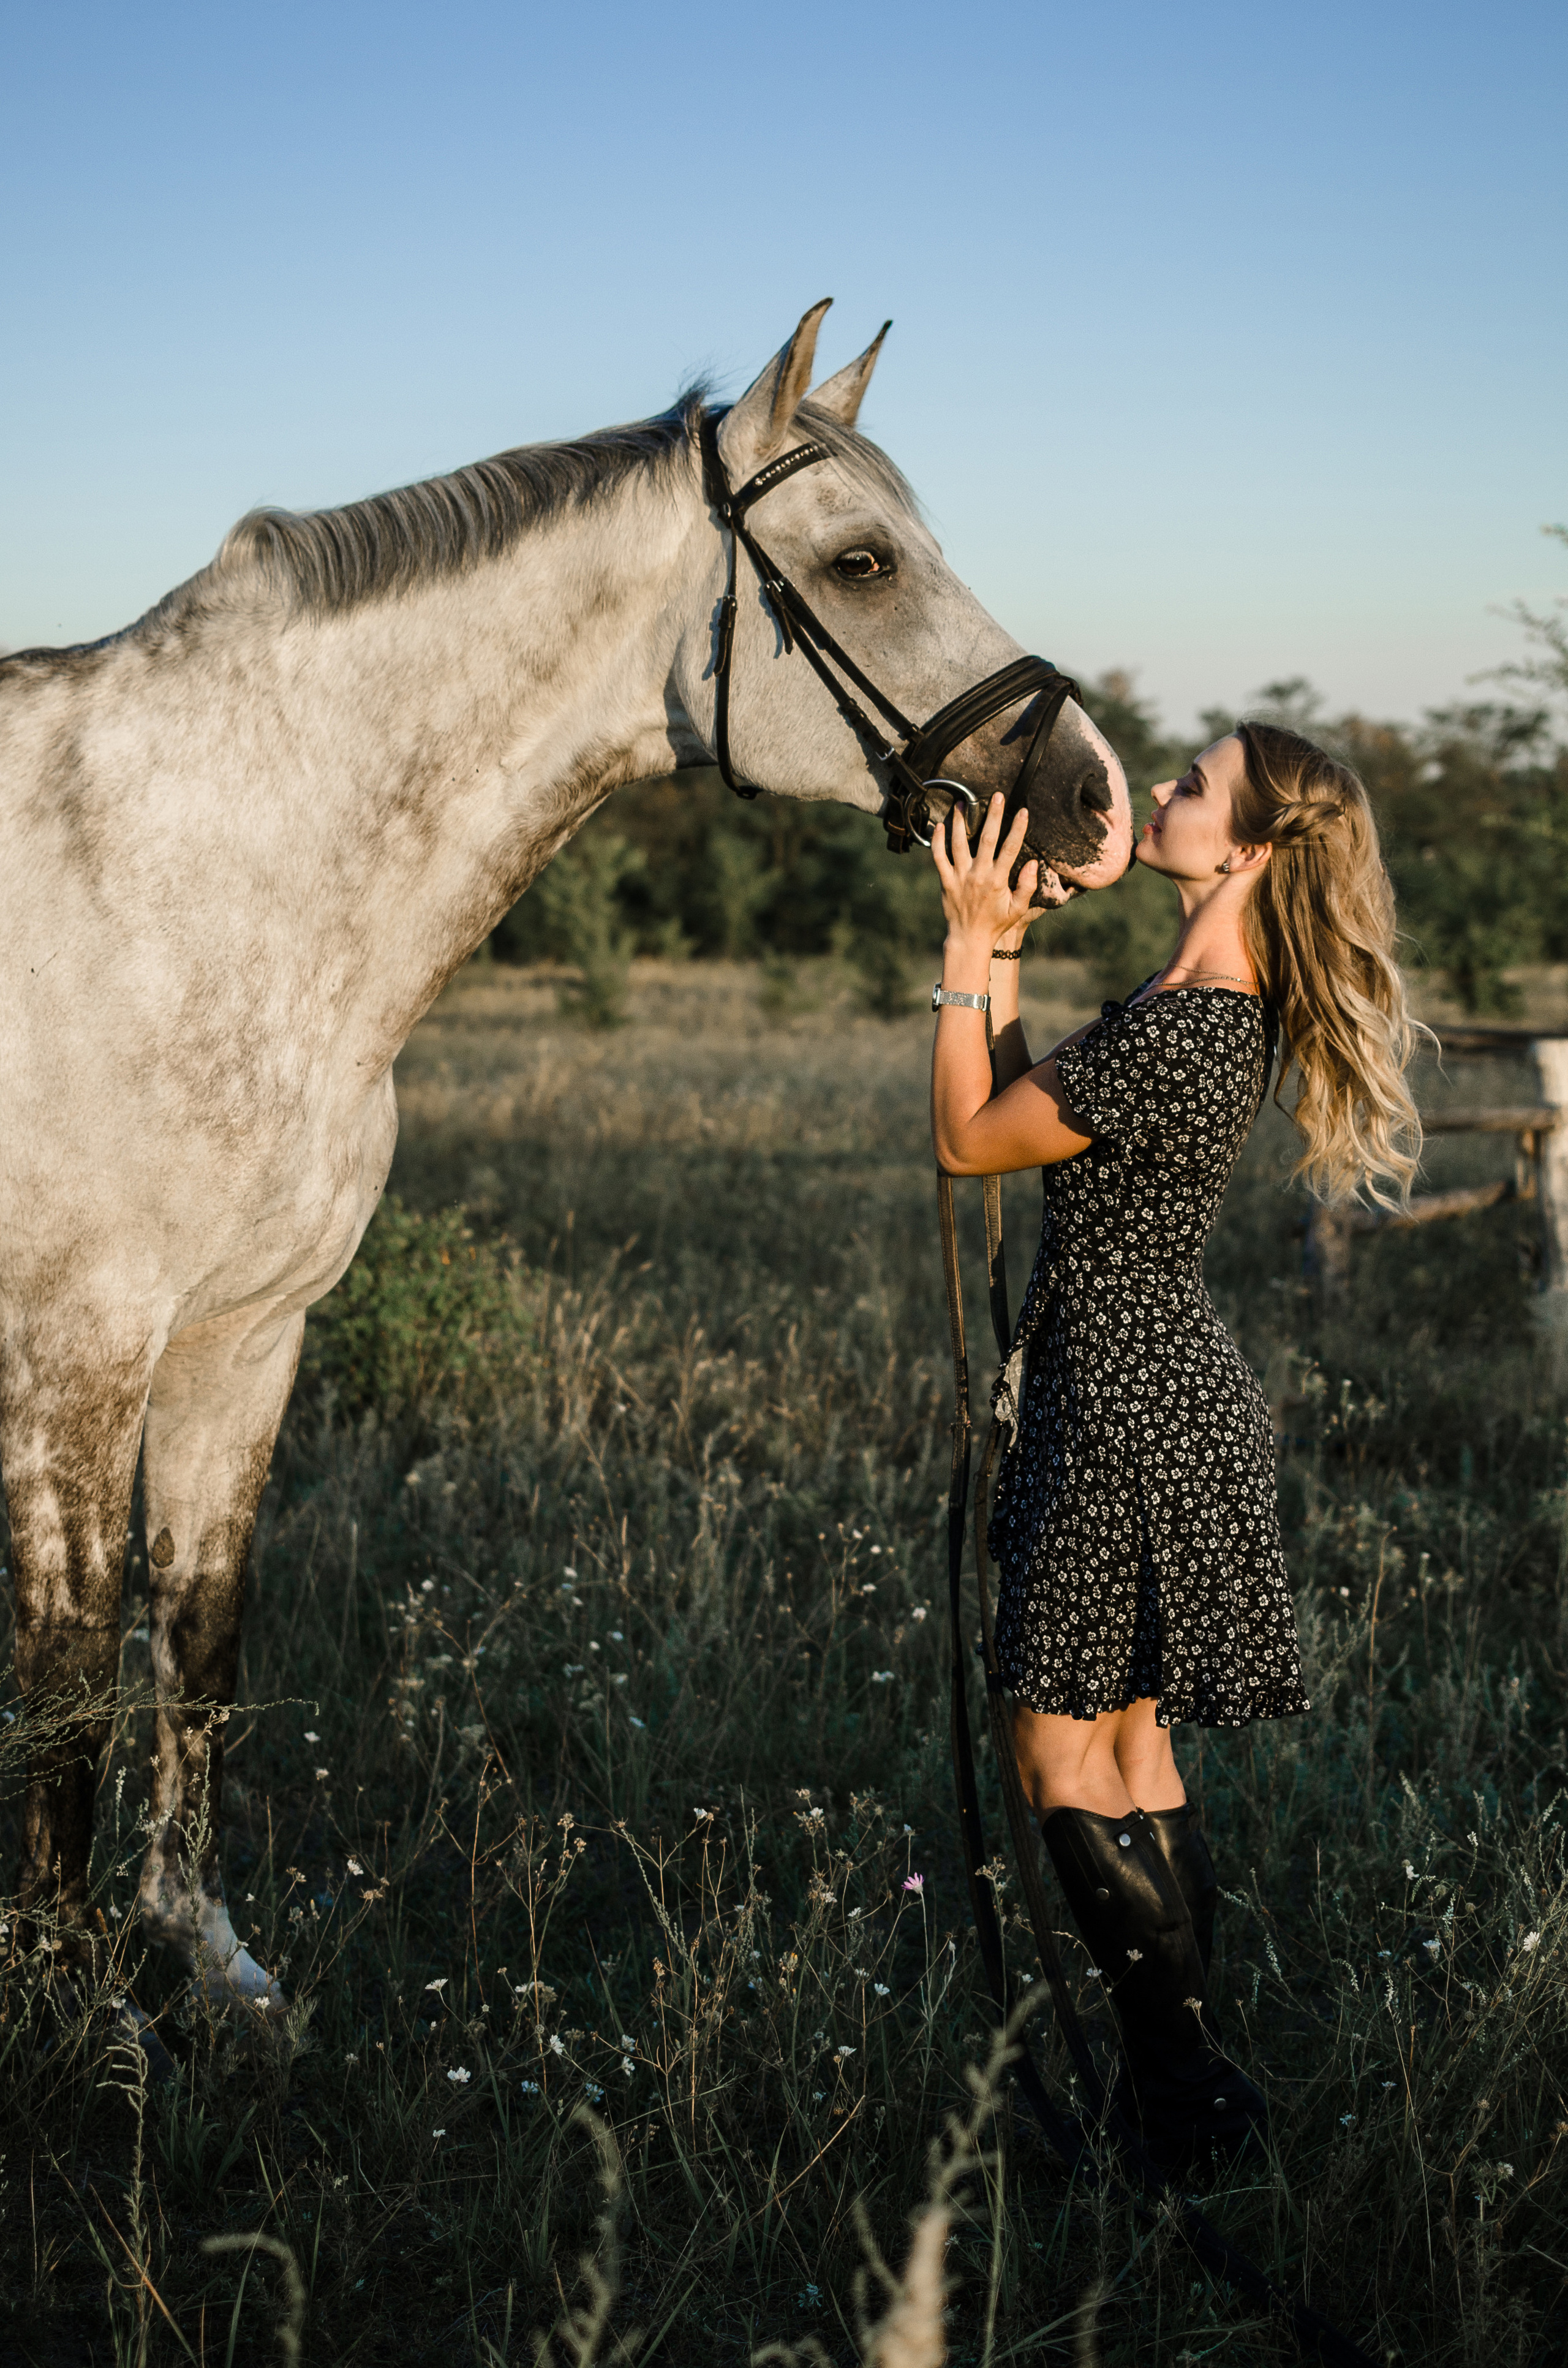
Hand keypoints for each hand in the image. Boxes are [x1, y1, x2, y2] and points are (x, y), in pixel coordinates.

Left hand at [930, 793, 1043, 956]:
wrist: (968, 938)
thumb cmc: (996, 923)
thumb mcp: (1018, 910)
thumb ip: (1027, 886)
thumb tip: (1034, 863)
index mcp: (998, 880)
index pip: (1010, 849)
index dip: (1018, 829)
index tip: (1023, 811)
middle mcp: (978, 875)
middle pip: (987, 838)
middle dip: (993, 815)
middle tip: (997, 796)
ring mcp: (960, 876)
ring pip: (959, 843)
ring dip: (960, 821)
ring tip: (961, 802)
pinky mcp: (945, 880)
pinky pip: (938, 857)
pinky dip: (937, 841)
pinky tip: (939, 826)